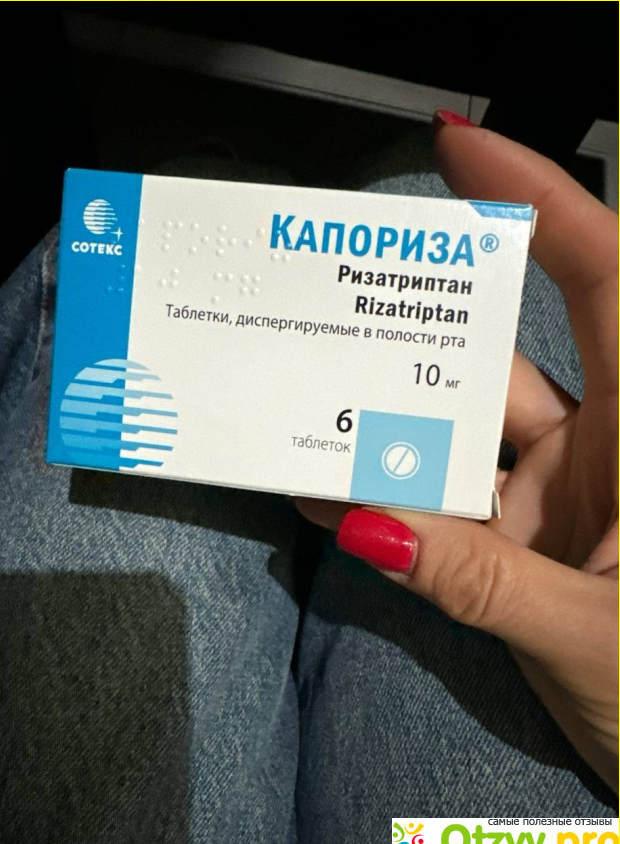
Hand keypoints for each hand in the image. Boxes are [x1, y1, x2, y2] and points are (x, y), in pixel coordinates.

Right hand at [296, 113, 618, 791]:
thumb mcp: (590, 638)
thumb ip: (480, 580)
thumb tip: (367, 526)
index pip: (606, 281)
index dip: (541, 204)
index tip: (459, 147)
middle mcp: (604, 448)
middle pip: (503, 356)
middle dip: (422, 326)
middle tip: (340, 296)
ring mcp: (556, 496)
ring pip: (458, 438)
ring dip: (389, 434)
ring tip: (310, 412)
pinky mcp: (521, 541)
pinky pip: (445, 506)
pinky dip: (394, 504)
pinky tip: (336, 499)